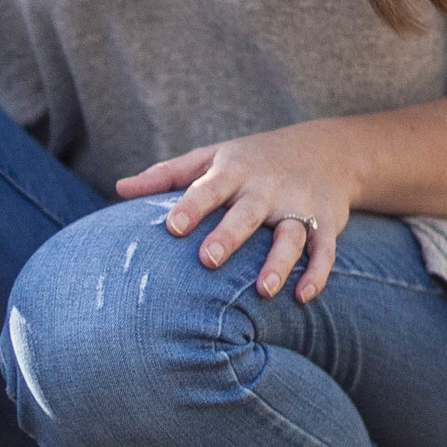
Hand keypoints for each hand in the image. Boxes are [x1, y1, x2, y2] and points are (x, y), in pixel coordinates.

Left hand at [115, 123, 355, 300]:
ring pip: (290, 235)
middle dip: (229, 235)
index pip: (207, 188)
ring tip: (264, 291)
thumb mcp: (210, 157)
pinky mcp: (326, 223)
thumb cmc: (252, 159)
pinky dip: (317, 272)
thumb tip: (118, 189)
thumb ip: (166, 175)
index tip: (171, 227)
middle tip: (207, 259)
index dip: (190, 206)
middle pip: (247, 212)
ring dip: (279, 262)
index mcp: (233, 171)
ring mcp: (298, 205)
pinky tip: (302, 296)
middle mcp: (266, 188)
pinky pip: (323, 250)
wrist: (329, 150)